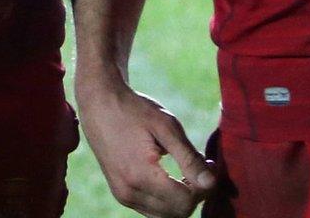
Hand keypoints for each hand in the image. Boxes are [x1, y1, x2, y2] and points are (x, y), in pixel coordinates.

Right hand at [77, 79, 214, 217]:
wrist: (99, 103)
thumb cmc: (134, 110)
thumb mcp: (167, 127)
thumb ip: (189, 158)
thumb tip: (211, 183)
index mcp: (141, 176)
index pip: (185, 202)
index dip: (204, 188)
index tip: (211, 164)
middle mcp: (129, 192)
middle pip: (177, 212)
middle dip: (196, 194)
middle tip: (203, 167)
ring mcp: (122, 196)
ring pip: (165, 215)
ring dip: (182, 199)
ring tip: (188, 172)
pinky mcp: (120, 194)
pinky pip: (152, 209)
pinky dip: (167, 199)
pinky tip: (171, 176)